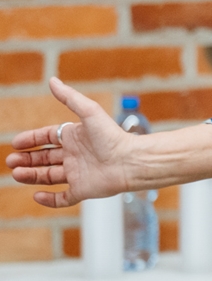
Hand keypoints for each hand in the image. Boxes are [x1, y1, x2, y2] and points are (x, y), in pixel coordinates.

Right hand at [6, 77, 136, 207]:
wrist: (131, 162)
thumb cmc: (113, 136)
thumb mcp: (89, 112)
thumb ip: (70, 98)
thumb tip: (52, 80)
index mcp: (75, 137)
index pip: (47, 138)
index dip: (31, 140)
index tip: (16, 143)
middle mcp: (75, 155)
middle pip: (44, 158)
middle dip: (27, 159)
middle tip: (11, 160)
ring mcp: (78, 174)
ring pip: (49, 176)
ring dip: (31, 176)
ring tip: (16, 174)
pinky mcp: (83, 190)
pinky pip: (63, 198)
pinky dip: (49, 199)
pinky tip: (37, 195)